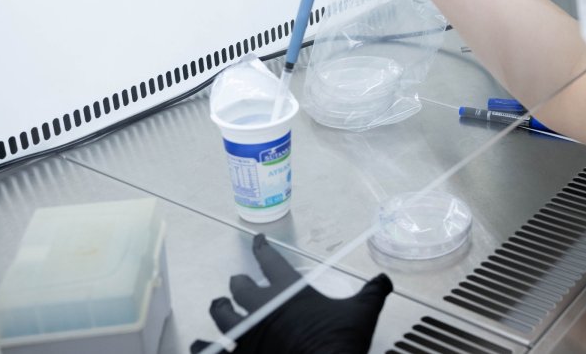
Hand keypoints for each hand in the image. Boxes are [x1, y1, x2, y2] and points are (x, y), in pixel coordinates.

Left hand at [191, 233, 392, 353]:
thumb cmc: (339, 341)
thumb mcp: (362, 312)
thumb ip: (372, 292)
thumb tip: (385, 281)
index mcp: (288, 290)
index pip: (270, 260)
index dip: (262, 248)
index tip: (258, 242)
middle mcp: (261, 306)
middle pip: (239, 286)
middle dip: (239, 283)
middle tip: (239, 283)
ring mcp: (244, 332)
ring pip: (221, 313)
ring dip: (220, 309)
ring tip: (220, 306)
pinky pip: (209, 349)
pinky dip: (204, 347)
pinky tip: (201, 346)